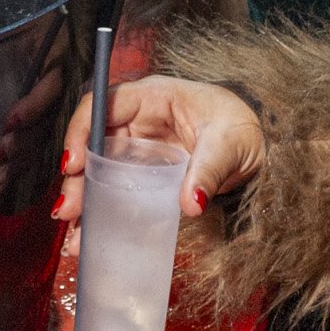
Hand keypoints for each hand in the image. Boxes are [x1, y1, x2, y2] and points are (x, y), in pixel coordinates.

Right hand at [53, 74, 262, 223]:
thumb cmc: (242, 130)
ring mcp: (139, 147)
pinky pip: (115, 188)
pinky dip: (102, 210)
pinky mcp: (144, 173)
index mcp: (153, 97)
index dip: (82, 131)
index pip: (103, 105)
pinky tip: (90, 234)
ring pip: (99, 169)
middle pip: (94, 143)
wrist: (260, 147)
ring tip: (75, 232)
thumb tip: (191, 203)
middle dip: (78, 177)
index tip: (74, 164)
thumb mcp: (229, 145)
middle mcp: (138, 120)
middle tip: (69, 209)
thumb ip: (208, 171)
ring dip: (84, 198)